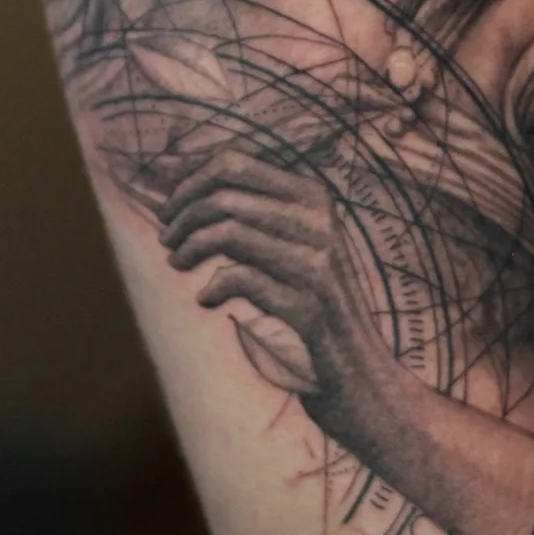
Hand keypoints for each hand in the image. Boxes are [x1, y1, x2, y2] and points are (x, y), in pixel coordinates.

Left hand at [157, 150, 391, 446]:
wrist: (365, 371)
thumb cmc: (319, 305)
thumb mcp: (298, 246)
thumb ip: (258, 215)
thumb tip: (187, 187)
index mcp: (313, 198)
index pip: (235, 163)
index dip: (190, 182)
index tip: (171, 209)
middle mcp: (319, 222)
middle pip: (225, 194)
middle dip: (183, 215)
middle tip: (168, 241)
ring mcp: (317, 263)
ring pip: (229, 230)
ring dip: (190, 246)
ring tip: (177, 264)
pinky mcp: (309, 305)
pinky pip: (242, 279)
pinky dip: (213, 287)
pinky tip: (206, 300)